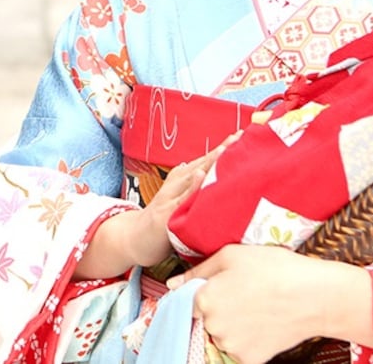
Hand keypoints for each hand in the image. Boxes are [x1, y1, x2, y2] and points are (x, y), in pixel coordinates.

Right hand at [129, 129, 243, 265]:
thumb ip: (189, 186)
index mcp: (181, 180)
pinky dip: (190, 187)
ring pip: (193, 177)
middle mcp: (176, 185)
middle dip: (221, 150)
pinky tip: (200, 176)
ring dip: (209, 163)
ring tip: (226, 149)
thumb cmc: (159, 220)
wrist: (131, 238)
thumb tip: (202, 169)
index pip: (205, 161)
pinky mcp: (165, 216)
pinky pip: (180, 200)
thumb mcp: (176, 199)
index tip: (241, 134)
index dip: (223, 149)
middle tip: (240, 135)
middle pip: (201, 164)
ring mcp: (169, 199)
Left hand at [167, 245, 372, 363]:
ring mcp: (231, 345)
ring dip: (233, 325)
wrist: (314, 296)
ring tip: (258, 306)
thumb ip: (198, 270)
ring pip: (222, 335)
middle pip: (206, 318)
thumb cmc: (273, 268)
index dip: (206, 292)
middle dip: (220, 308)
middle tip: (246, 293)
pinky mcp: (250, 360)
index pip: (189, 300)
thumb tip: (173, 285)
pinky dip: (248, 339)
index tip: (224, 288)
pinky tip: (264, 323)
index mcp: (204, 299)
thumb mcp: (231, 255)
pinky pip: (239, 350)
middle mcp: (213, 326)